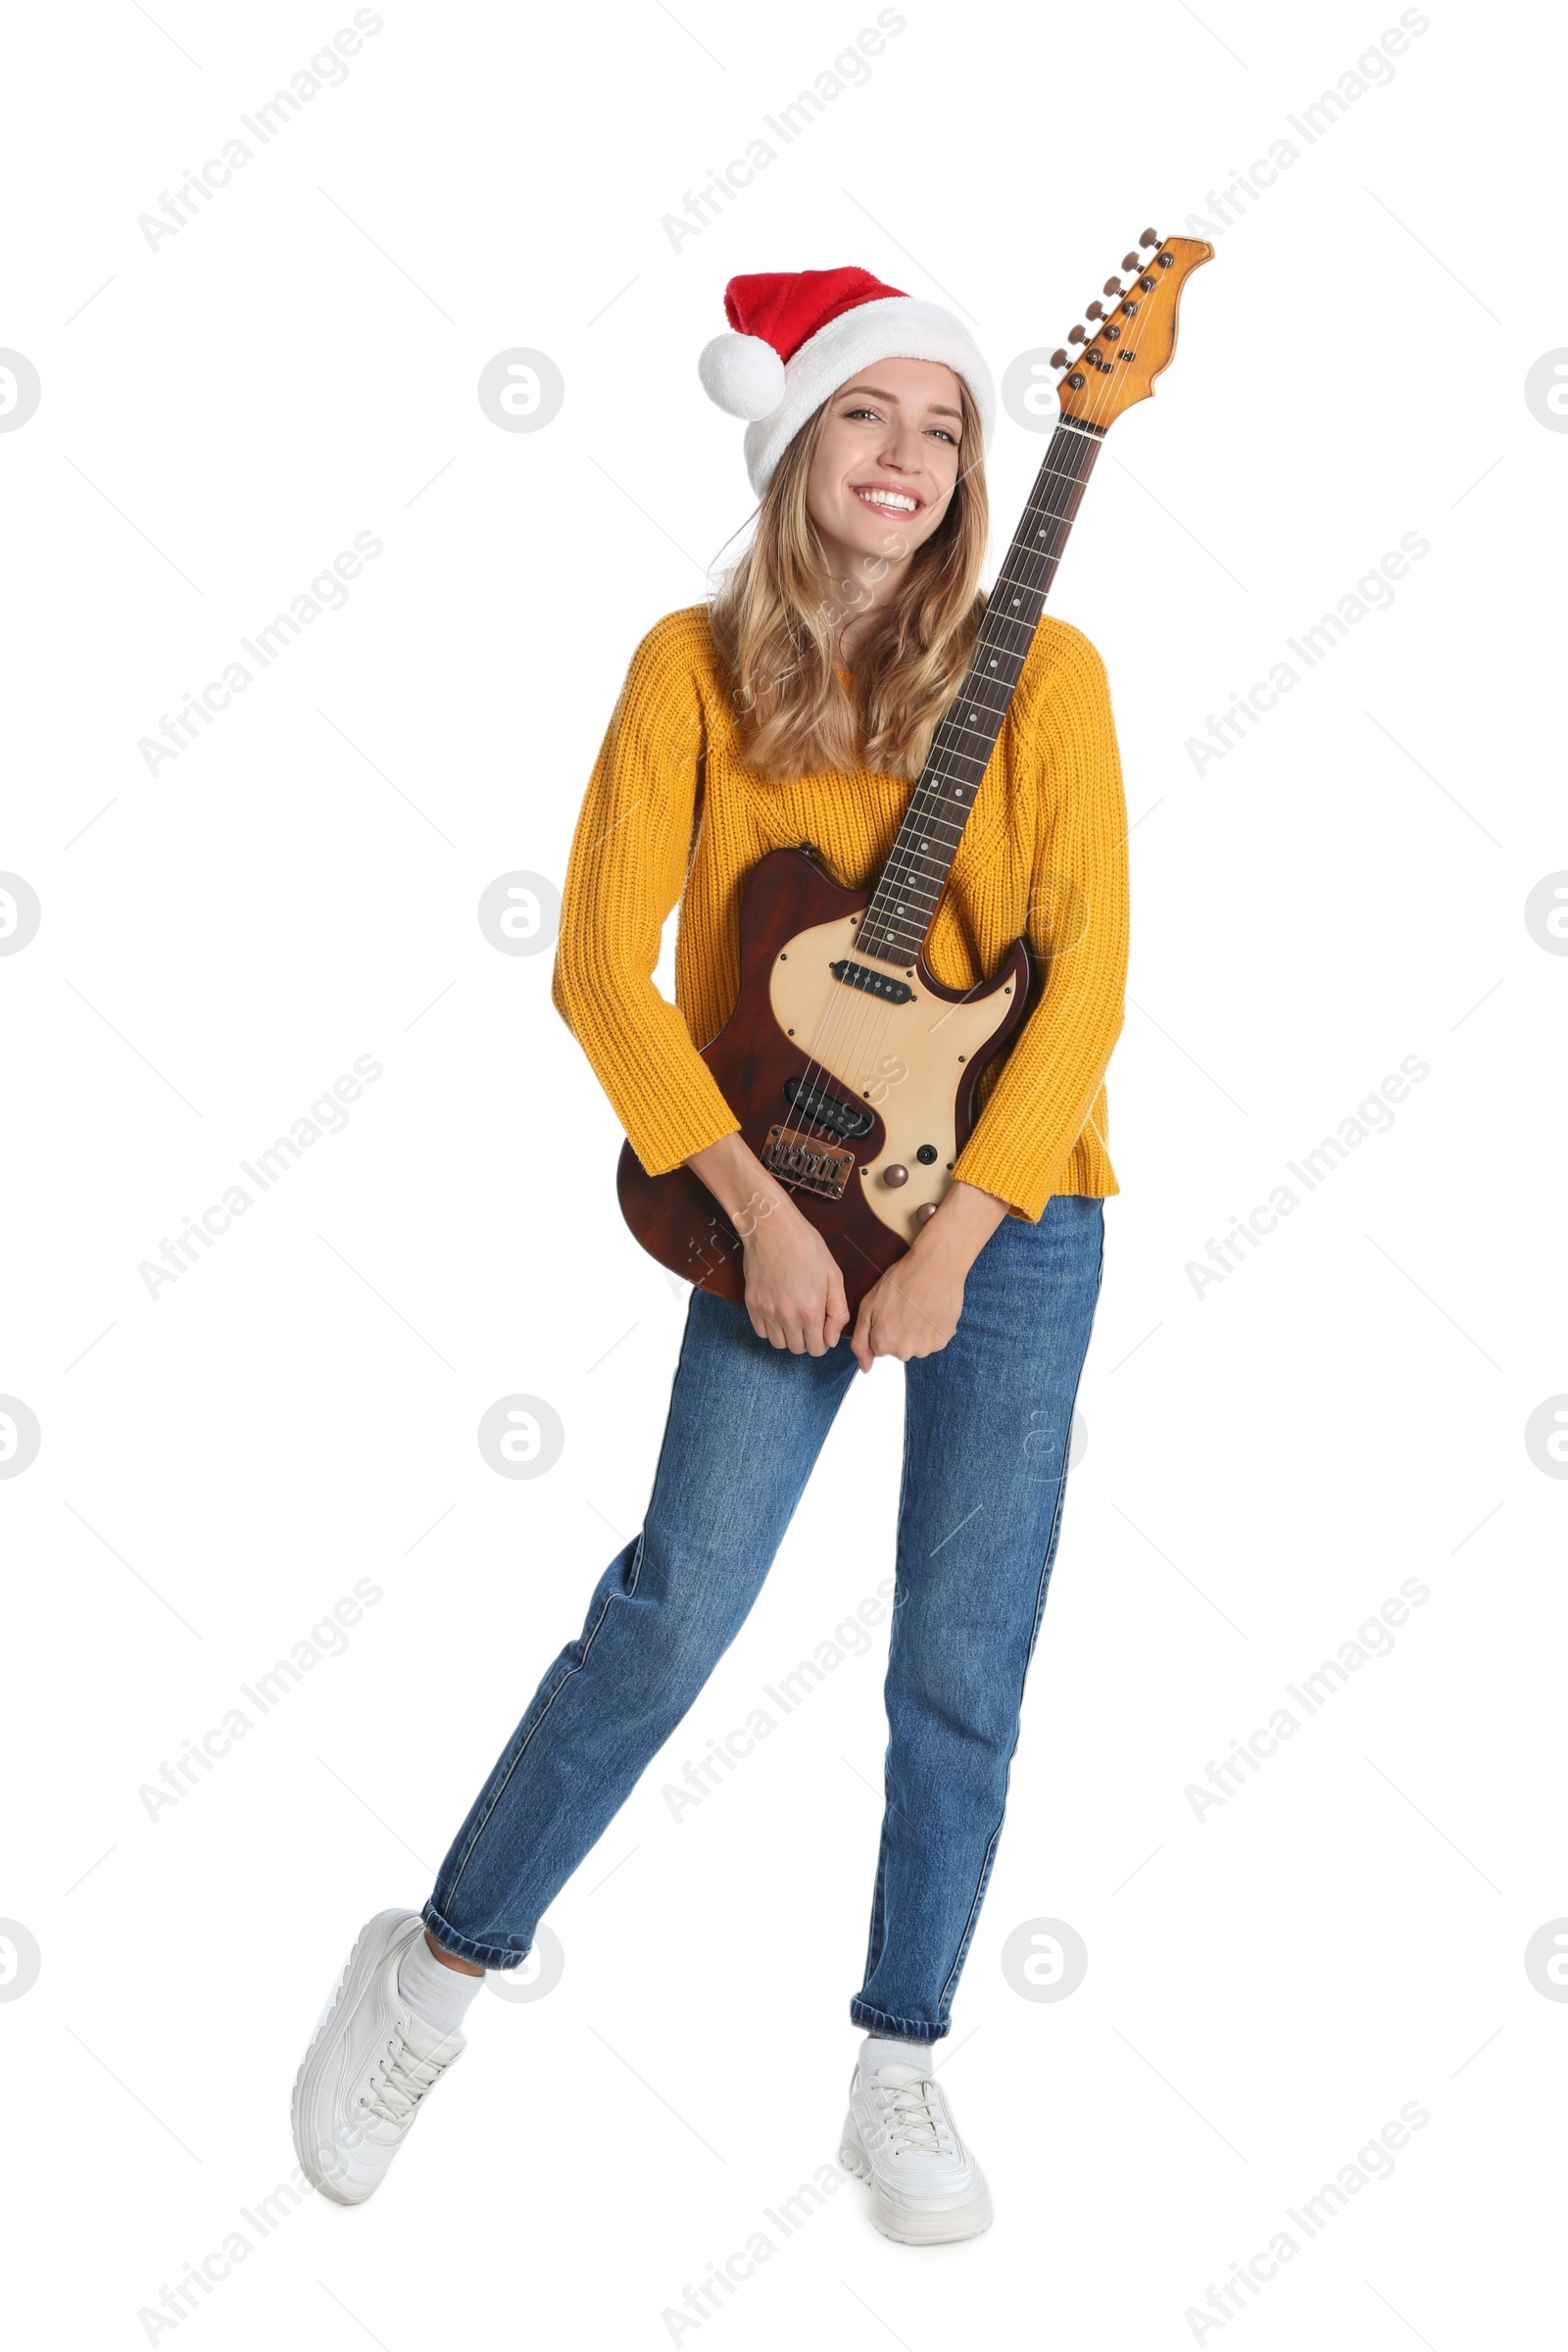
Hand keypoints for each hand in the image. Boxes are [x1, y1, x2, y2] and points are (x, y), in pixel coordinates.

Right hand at [737, 1190, 849, 1355]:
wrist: (772, 1228)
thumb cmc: (806, 1247)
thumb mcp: (833, 1275)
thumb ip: (838, 1311)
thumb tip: (832, 1339)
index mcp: (811, 1311)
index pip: (817, 1349)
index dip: (823, 1341)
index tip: (822, 1328)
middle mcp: (787, 1317)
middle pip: (798, 1349)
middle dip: (807, 1339)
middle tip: (809, 1320)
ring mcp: (767, 1312)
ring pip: (778, 1344)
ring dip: (788, 1336)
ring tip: (793, 1316)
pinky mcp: (751, 1305)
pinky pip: (761, 1332)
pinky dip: (771, 1328)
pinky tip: (777, 1311)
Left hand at [849, 1180, 1011, 1372]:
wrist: (935, 1267)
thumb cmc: (900, 1281)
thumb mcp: (868, 1305)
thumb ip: (861, 1341)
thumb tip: (865, 1368)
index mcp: (883, 1343)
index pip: (878, 1347)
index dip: (882, 1326)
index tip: (889, 1310)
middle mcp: (904, 1352)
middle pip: (898, 1348)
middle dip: (899, 1332)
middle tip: (905, 1307)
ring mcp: (926, 1347)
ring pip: (916, 1345)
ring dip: (917, 1331)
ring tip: (919, 1307)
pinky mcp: (944, 1340)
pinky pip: (933, 1340)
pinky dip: (932, 1328)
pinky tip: (932, 1309)